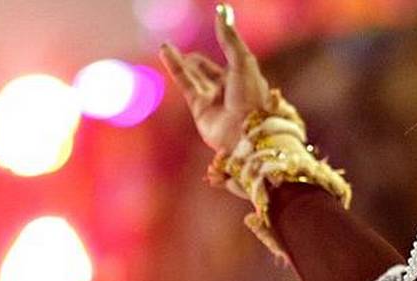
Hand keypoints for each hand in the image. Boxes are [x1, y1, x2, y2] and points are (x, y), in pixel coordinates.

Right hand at [158, 4, 269, 153]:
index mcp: (246, 78)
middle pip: (208, 70)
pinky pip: (185, 84)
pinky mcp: (200, 110)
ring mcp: (214, 100)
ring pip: (194, 76)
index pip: (231, 57)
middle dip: (196, 61)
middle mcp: (229, 89)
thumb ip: (229, 38)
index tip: (213, 25)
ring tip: (166, 46)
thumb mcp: (242, 61)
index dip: (222, 43)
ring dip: (181, 61)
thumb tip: (221, 10)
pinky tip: (165, 51)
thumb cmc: (251, 97)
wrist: (246, 133)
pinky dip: (175, 67)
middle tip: (185, 52)